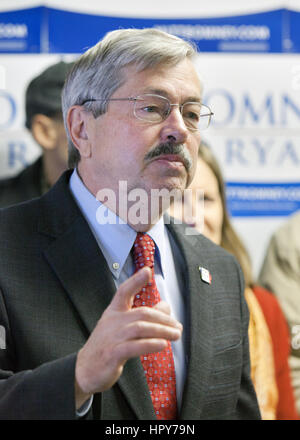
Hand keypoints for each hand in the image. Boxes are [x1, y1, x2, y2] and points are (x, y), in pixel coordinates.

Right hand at [74, 266, 181, 408]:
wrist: (85, 370)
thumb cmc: (106, 346)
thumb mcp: (122, 328)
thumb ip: (142, 317)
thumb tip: (166, 307)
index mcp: (113, 312)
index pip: (123, 291)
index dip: (135, 280)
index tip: (147, 271)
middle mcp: (112, 322)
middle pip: (141, 313)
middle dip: (163, 318)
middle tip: (177, 326)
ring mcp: (112, 337)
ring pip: (141, 328)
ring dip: (162, 331)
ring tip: (175, 335)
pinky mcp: (113, 354)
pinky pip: (135, 346)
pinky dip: (150, 344)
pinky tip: (162, 344)